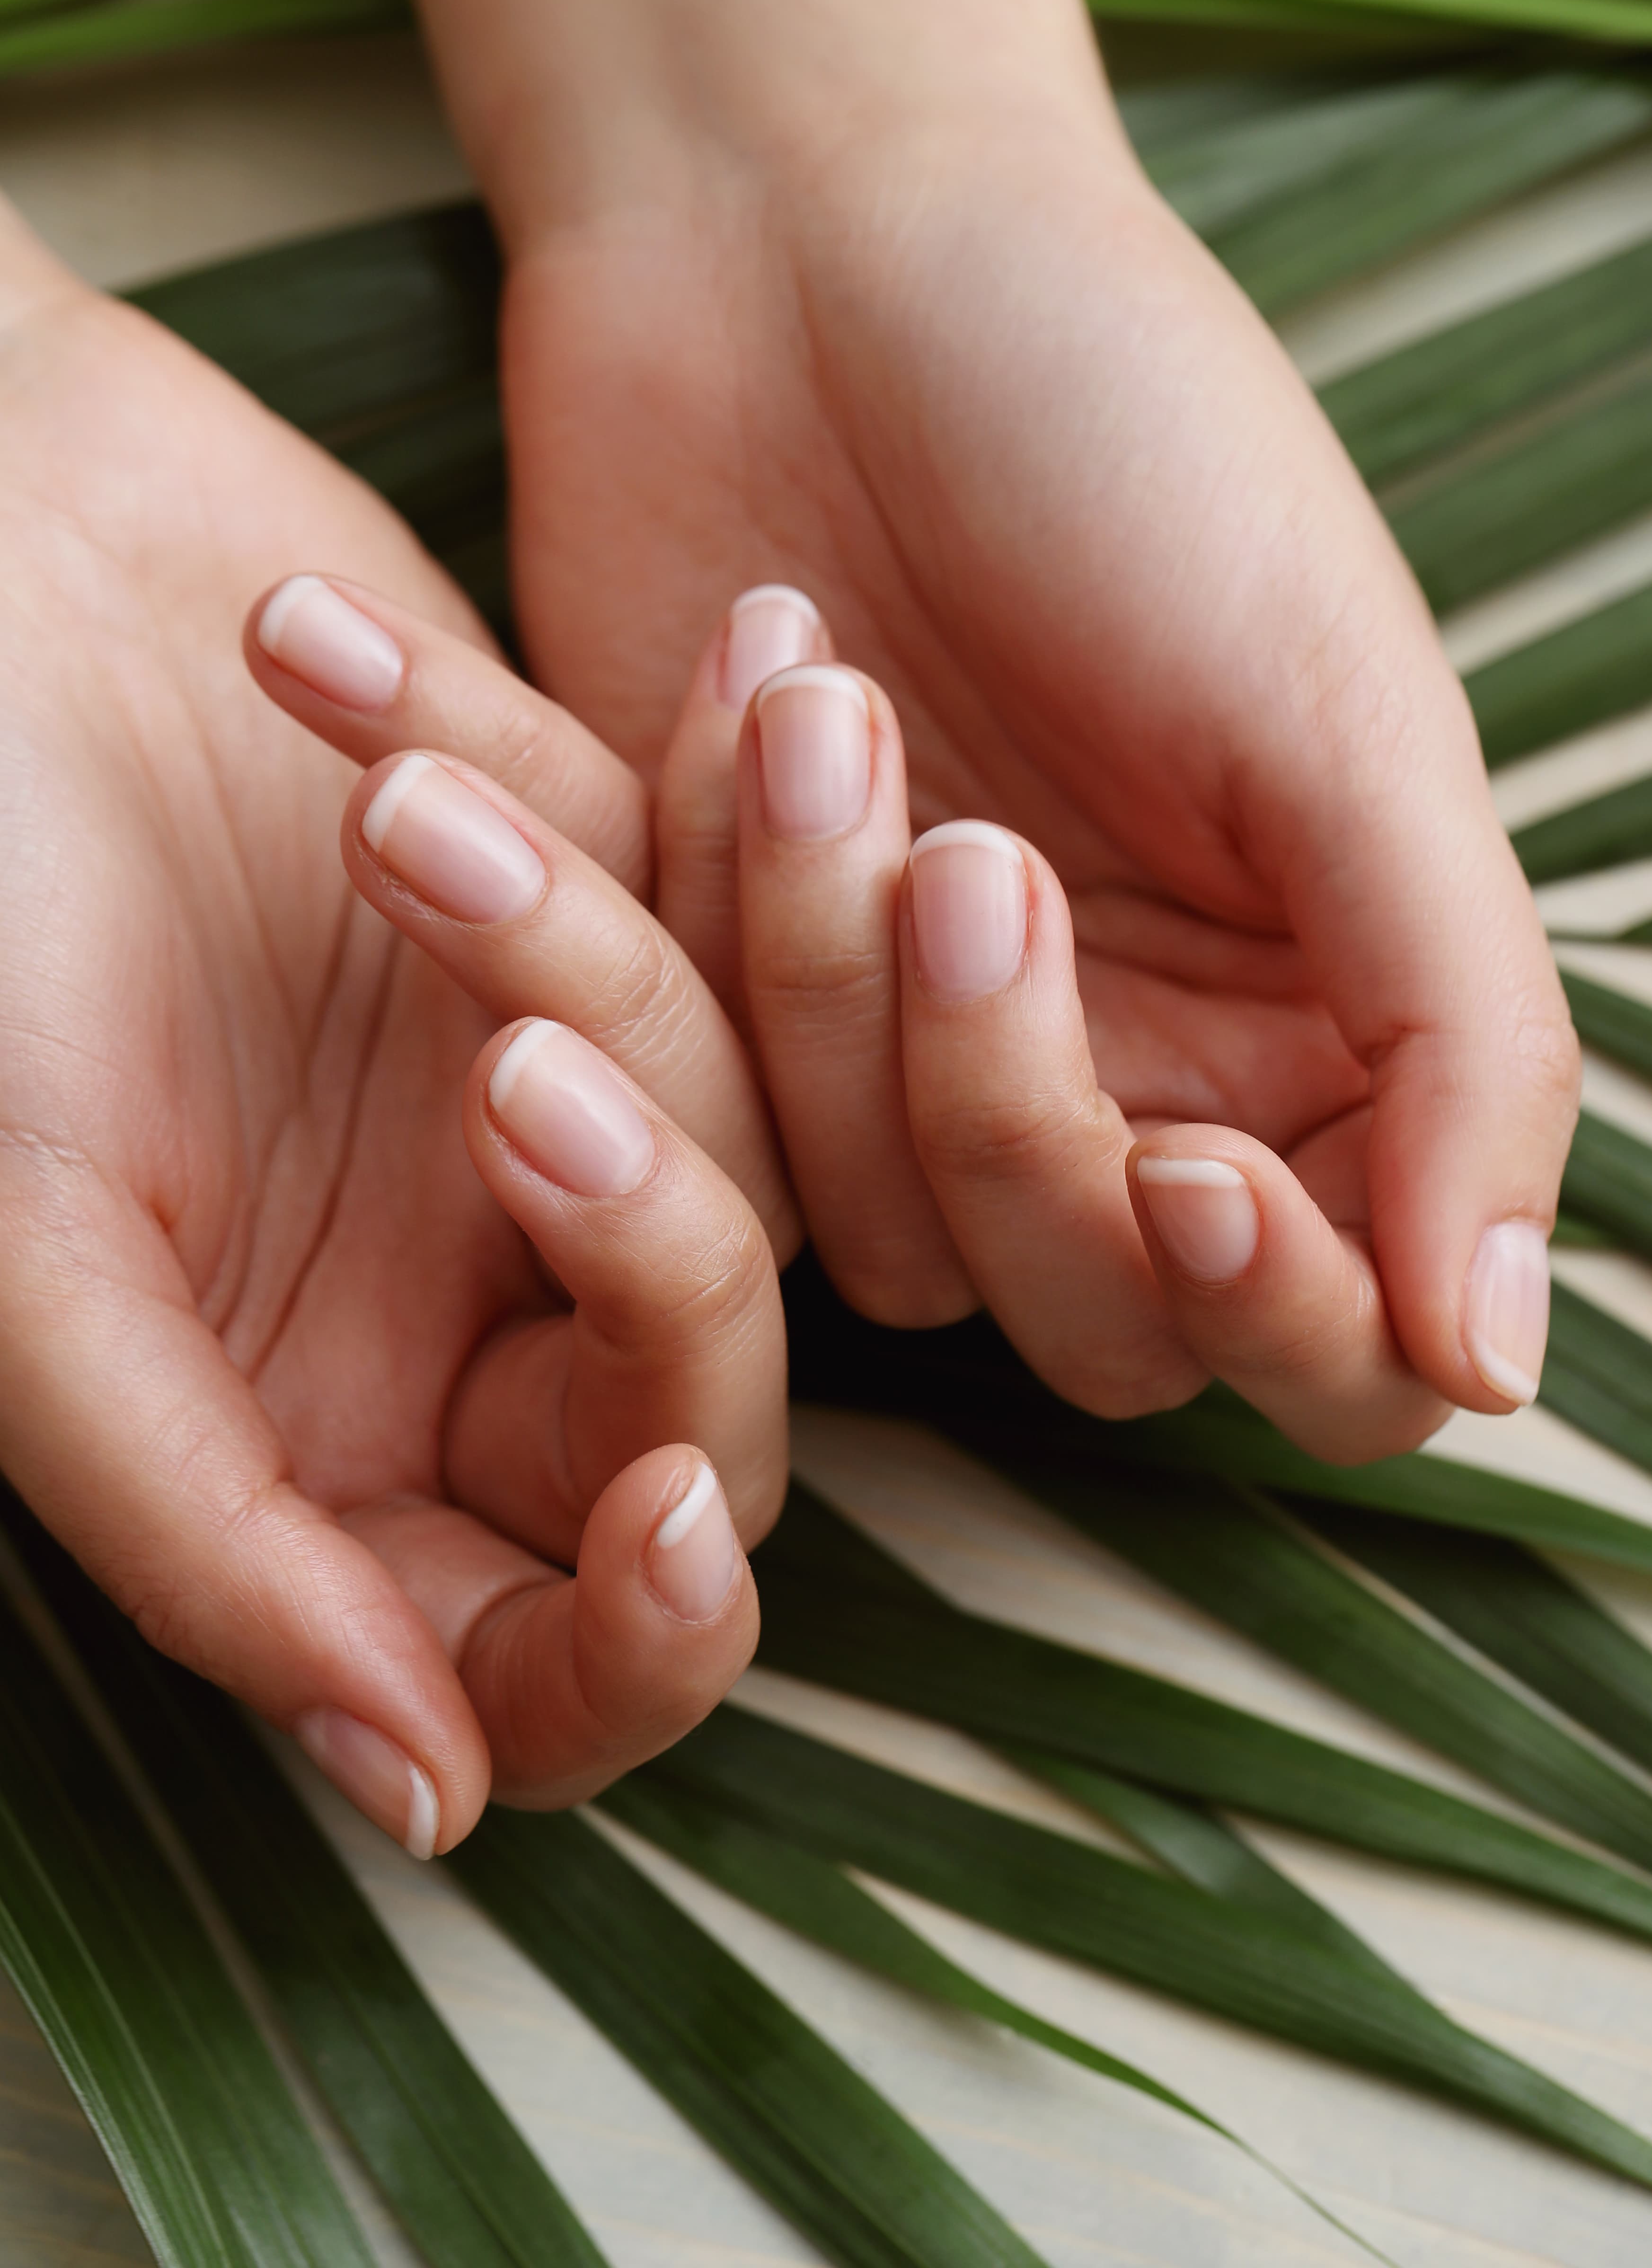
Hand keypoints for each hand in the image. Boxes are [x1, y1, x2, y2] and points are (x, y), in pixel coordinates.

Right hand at [0, 202, 786, 1851]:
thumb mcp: (21, 1242)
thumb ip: (207, 1526)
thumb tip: (422, 1801)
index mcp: (307, 1431)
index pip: (539, 1650)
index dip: (633, 1644)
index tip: (671, 1532)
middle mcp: (454, 1294)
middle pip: (690, 1397)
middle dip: (647, 1249)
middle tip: (506, 1067)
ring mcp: (547, 1098)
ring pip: (741, 1135)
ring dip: (600, 970)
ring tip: (407, 805)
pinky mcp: (615, 909)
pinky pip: (753, 923)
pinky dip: (722, 816)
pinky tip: (730, 675)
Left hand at [512, 134, 1574, 1435]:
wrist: (808, 241)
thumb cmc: (1116, 432)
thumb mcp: (1341, 714)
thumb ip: (1459, 1035)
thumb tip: (1500, 1353)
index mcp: (1318, 1024)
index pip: (1342, 1349)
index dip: (1271, 1311)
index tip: (1186, 1167)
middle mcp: (1125, 1075)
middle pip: (1087, 1320)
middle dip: (1006, 1106)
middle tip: (967, 850)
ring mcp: (906, 1054)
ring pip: (869, 1232)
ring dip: (819, 976)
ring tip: (815, 697)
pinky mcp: (716, 995)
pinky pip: (689, 1105)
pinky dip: (679, 916)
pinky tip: (716, 691)